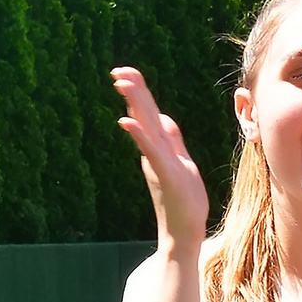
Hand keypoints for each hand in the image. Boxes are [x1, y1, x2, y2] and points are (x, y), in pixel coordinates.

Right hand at [112, 67, 209, 253]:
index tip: (126, 73)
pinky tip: (125, 122)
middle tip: (117, 70)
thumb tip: (162, 118)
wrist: (184, 231)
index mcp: (159, 148)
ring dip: (133, 104)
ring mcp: (158, 162)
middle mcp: (155, 152)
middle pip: (143, 114)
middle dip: (132, 90)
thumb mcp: (181, 162)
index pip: (148, 114)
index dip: (139, 93)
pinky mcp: (165, 173)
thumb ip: (172, 140)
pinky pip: (150, 150)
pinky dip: (138, 135)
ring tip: (120, 83)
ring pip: (145, 126)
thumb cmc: (184, 200)